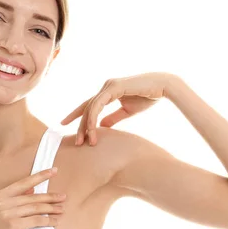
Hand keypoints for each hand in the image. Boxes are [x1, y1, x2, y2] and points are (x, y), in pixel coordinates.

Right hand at [0, 168, 66, 228]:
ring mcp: (6, 213)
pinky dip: (48, 221)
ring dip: (52, 209)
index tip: (54, 171)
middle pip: (33, 197)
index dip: (40, 176)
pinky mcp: (12, 225)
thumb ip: (13, 200)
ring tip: (62, 209)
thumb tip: (32, 189)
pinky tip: (56, 221)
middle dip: (50, 197)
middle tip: (64, 197)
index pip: (23, 183)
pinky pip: (36, 220)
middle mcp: (2, 201)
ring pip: (36, 208)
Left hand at [60, 72, 180, 145]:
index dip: (76, 115)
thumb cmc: (147, 96)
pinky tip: (92, 130)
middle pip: (87, 108)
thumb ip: (113, 118)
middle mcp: (106, 87)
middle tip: (75, 142)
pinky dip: (93, 118)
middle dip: (79, 126)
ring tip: (84, 141)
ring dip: (86, 126)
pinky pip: (98, 104)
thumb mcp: (127, 111)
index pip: (88, 105)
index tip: (64, 125)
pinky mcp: (113, 87)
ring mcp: (108, 86)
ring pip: (90, 107)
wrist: (163, 87)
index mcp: (108, 92)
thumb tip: (102, 127)